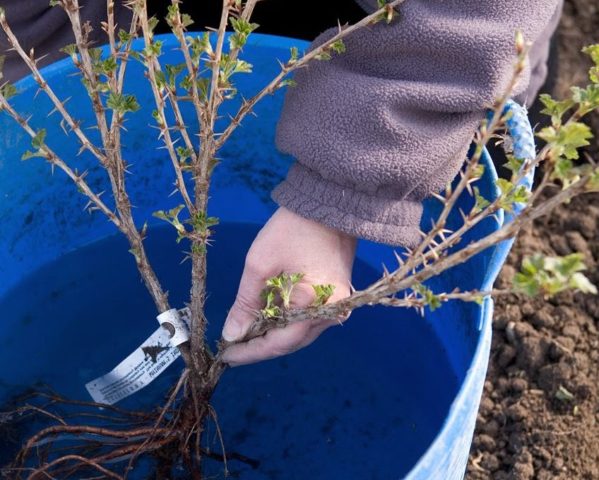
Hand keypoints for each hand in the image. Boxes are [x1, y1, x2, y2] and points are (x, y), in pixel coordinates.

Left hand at [221, 206, 356, 366]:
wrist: (329, 203)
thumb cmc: (292, 229)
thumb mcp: (260, 264)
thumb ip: (245, 303)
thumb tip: (231, 335)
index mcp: (314, 306)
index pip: (279, 343)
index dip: (250, 352)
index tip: (225, 356)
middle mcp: (331, 314)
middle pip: (291, 342)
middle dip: (259, 345)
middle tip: (231, 345)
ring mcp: (337, 306)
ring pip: (299, 332)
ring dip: (272, 333)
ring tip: (245, 331)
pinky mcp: (337, 297)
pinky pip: (308, 319)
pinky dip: (286, 321)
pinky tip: (266, 317)